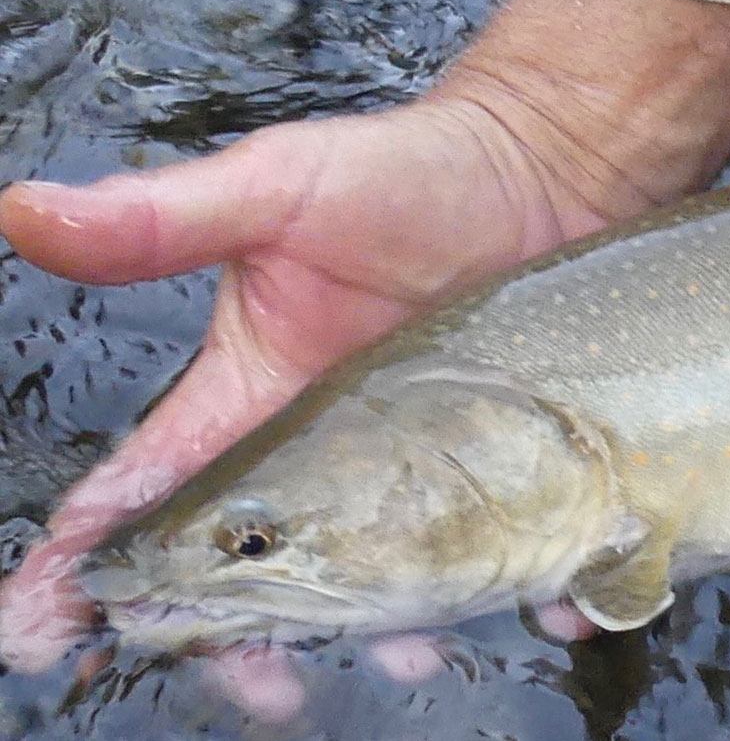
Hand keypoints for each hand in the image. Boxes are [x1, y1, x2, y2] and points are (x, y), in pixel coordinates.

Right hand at [0, 0, 729, 700]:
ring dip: (385, 628)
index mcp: (246, 397)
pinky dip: (533, 588)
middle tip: (261, 688)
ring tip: (409, 651)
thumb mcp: (277, 186)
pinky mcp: (511, 465)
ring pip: (383, 581)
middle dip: (242, 644)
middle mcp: (322, 452)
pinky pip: (517, 545)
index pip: (145, 494)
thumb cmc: (404, 171)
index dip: (85, 567)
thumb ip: (161, 217)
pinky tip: (555, 603)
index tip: (43, 634)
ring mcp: (418, 466)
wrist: (544, 162)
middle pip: (257, 576)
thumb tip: (23, 209)